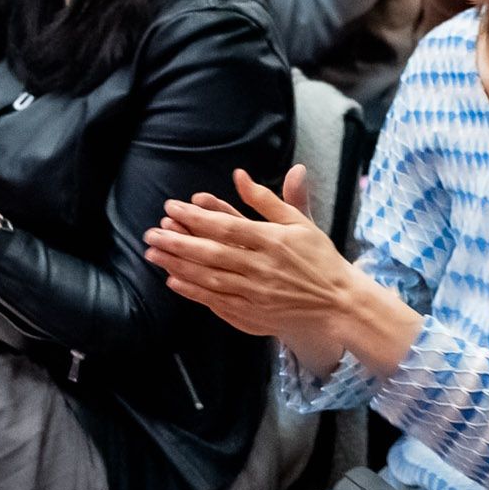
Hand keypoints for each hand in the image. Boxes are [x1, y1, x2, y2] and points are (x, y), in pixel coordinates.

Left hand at [144, 166, 353, 364]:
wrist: (337, 304)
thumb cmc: (319, 258)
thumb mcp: (299, 222)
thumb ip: (267, 199)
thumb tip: (240, 175)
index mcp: (273, 241)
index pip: (227, 226)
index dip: (196, 217)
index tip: (172, 207)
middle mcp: (261, 268)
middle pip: (211, 254)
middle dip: (177, 243)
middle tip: (151, 233)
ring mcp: (256, 294)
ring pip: (209, 279)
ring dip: (178, 267)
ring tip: (154, 254)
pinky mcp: (253, 314)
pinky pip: (216, 302)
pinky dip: (193, 292)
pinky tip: (174, 281)